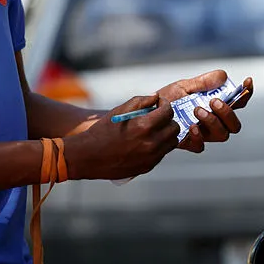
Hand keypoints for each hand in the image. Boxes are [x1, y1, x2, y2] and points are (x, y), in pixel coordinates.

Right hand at [64, 94, 179, 179]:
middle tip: (159, 117)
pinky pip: (163, 153)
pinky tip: (148, 141)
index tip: (161, 104)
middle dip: (168, 119)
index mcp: (144, 126)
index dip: (166, 105)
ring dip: (167, 133)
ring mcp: (151, 156)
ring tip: (155, 130)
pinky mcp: (149, 166)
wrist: (89, 157)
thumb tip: (156, 97)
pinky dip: (160, 146)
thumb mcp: (119, 111)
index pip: (168, 112)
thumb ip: (140, 101)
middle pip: (174, 128)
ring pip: (172, 142)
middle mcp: (151, 143)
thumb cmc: (102, 131)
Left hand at [155, 70, 253, 152]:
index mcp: (216, 106)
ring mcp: (204, 134)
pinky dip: (198, 136)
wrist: (148, 112)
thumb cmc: (169, 99)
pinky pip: (201, 146)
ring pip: (222, 135)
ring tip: (197, 110)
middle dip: (228, 113)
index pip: (238, 102)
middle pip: (234, 124)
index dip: (246, 93)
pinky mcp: (190, 143)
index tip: (247, 82)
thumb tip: (223, 76)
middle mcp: (214, 122)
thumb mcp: (184, 86)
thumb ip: (203, 82)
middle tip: (213, 102)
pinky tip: (190, 126)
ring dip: (213, 122)